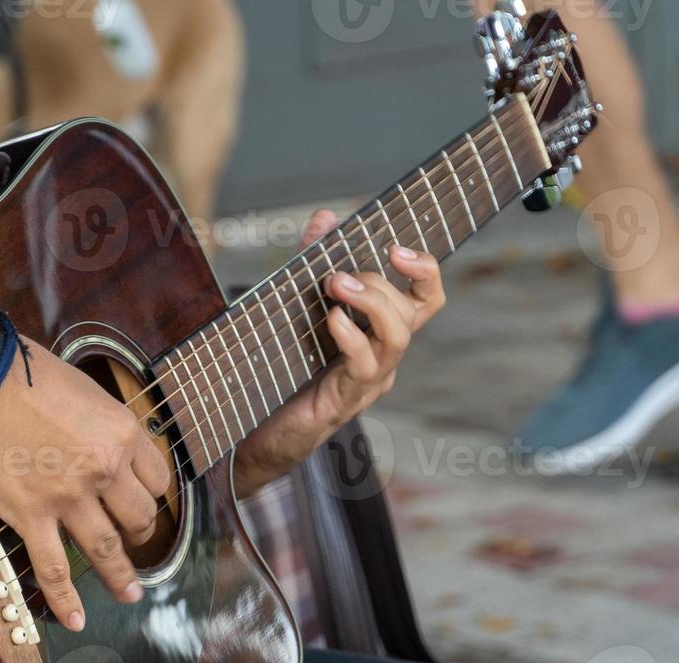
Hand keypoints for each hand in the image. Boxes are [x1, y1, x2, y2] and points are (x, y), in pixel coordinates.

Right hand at [0, 340, 169, 631]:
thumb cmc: (20, 371)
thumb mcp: (81, 388)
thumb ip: (97, 421)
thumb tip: (94, 436)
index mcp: (122, 433)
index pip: (157, 477)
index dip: (152, 492)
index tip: (145, 500)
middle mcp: (104, 470)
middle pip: (139, 516)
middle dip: (142, 533)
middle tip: (137, 541)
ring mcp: (69, 497)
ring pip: (107, 548)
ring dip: (121, 575)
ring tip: (130, 593)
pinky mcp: (31, 516)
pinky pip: (55, 568)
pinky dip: (66, 598)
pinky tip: (76, 618)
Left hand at [232, 210, 444, 497]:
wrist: (254, 429)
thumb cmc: (281, 366)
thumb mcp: (296, 304)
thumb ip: (312, 262)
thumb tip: (325, 217)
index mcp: (378, 333)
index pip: (425, 298)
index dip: (424, 270)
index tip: (398, 248)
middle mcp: (382, 357)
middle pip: (411, 312)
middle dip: (378, 283)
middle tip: (337, 275)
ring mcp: (367, 381)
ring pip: (397, 336)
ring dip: (372, 303)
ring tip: (336, 285)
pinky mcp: (345, 400)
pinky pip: (364, 365)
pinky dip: (350, 336)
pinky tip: (330, 320)